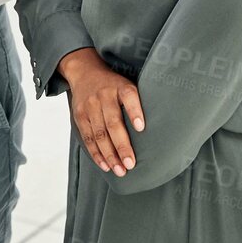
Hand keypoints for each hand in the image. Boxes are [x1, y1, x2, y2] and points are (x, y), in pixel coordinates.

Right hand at [58, 48, 145, 176]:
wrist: (84, 72)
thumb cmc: (114, 85)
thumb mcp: (127, 85)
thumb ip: (139, 102)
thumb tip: (161, 128)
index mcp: (121, 87)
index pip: (129, 97)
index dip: (134, 111)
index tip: (141, 127)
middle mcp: (104, 95)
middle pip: (113, 123)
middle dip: (122, 146)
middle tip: (131, 164)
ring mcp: (90, 106)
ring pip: (99, 134)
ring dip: (109, 155)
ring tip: (120, 170)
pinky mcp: (79, 115)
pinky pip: (88, 137)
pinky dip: (96, 153)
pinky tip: (105, 165)